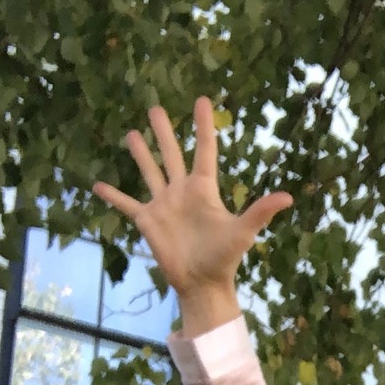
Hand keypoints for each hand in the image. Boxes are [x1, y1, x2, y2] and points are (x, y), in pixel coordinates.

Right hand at [92, 95, 291, 334]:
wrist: (203, 284)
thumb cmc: (224, 258)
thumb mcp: (243, 232)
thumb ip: (260, 211)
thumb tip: (288, 197)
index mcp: (204, 189)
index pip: (204, 151)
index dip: (203, 126)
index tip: (202, 100)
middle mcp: (182, 192)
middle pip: (171, 155)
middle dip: (164, 132)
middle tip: (155, 108)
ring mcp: (164, 205)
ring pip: (150, 172)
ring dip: (140, 154)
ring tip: (131, 133)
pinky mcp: (147, 221)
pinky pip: (127, 204)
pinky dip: (112, 196)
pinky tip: (96, 185)